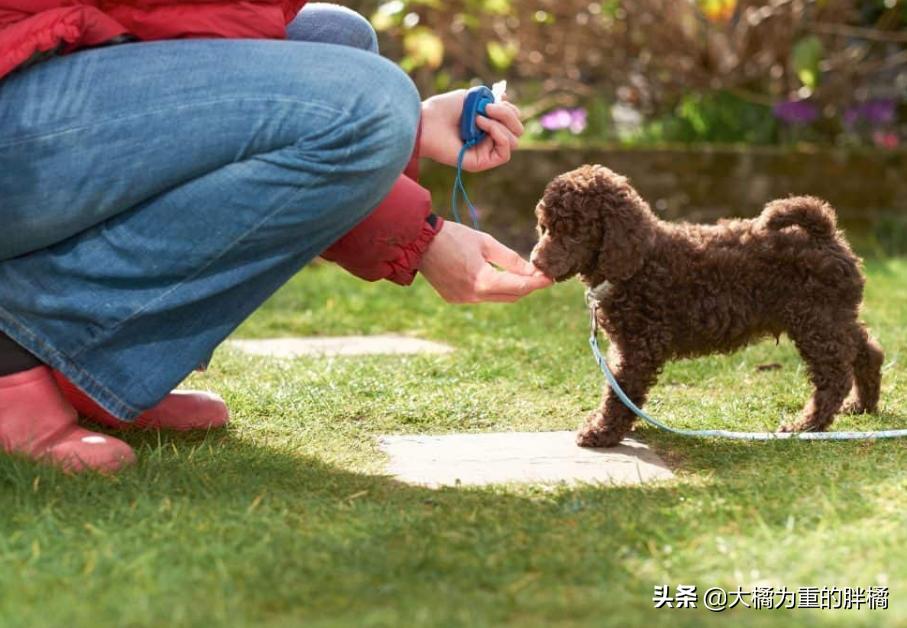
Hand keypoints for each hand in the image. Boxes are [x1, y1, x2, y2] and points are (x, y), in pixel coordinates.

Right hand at [419, 221, 551, 302]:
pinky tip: (493, 275)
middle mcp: (473, 296)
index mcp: (483, 281)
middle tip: (538, 275)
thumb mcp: (486, 243)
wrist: (419, 242)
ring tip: (519, 274)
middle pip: (511, 297)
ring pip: (496, 298)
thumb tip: (532, 270)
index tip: (550, 278)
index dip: (537, 283)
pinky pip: (481, 297)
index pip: (519, 287)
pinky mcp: (454, 299)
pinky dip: (491, 288)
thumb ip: (511, 259)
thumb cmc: (454, 237)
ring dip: (509, 288)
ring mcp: (462, 300)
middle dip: (526, 286)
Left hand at [420, 90, 523, 171]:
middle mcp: (489, 140)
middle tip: (488, 107)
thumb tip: (508, 102)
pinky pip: (504, 153)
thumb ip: (493, 100)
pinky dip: (498, 134)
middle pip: (518, 130)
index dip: (509, 109)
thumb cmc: (443, 109)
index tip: (495, 98)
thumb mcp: (473, 98)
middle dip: (507, 115)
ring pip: (513, 141)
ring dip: (500, 123)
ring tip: (479, 117)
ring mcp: (485, 152)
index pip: (514, 120)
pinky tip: (481, 125)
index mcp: (488, 125)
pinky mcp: (481, 162)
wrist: (426, 122)